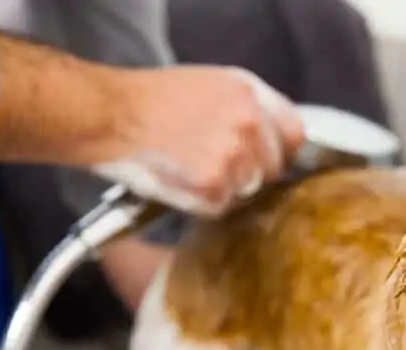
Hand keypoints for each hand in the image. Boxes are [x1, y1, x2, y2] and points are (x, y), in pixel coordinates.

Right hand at [98, 65, 305, 214]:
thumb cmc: (152, 101)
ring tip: (190, 167)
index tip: (265, 159)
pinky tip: (180, 180)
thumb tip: (276, 140)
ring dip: (224, 190)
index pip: (294, 134)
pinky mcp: (214, 186)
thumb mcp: (212, 85)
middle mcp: (248, 122)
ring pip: (248, 192)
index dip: (279, 151)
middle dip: (249, 173)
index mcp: (250, 93)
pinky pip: (221, 208)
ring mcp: (234, 156)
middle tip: (210, 162)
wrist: (110, 115)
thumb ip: (250, 109)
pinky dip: (201, 203)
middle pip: (273, 169)